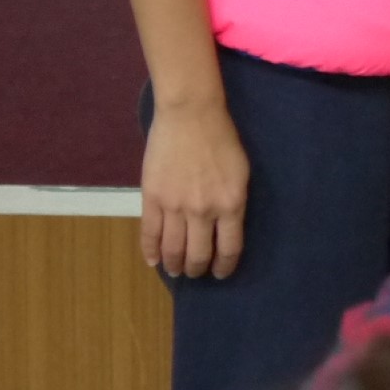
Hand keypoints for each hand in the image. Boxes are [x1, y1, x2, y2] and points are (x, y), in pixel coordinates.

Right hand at [140, 93, 248, 278]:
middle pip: (199, 254)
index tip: (221, 273)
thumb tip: (226, 229)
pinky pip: (149, 234)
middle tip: (197, 273)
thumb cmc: (222, 139)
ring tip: (177, 270)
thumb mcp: (240, 173)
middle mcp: (203, 211)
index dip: (224, 266)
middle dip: (198, 269)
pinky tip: (154, 261)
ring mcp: (175, 206)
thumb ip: (233, 202)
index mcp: (231, 204)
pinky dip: (150, 252)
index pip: (229, 248)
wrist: (191, 116)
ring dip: (175, 265)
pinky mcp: (152, 199)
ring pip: (173, 249)